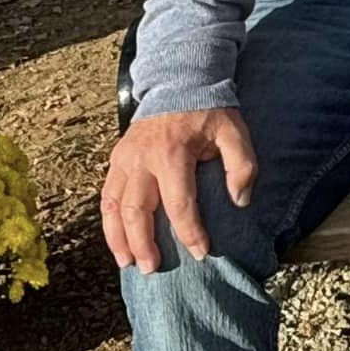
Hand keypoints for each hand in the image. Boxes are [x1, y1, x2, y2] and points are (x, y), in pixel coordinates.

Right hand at [100, 108, 257, 273]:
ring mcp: (124, 159)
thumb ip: (242, 166)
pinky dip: (109, 222)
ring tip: (128, 263)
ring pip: (113, 207)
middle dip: (145, 244)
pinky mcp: (116, 158)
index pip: (179, 203)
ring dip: (118, 238)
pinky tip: (117, 240)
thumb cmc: (210, 111)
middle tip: (154, 269)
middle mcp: (142, 159)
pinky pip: (107, 195)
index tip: (201, 253)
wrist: (179, 81)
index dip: (190, 232)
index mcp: (172, 153)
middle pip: (137, 211)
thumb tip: (240, 201)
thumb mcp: (234, 132)